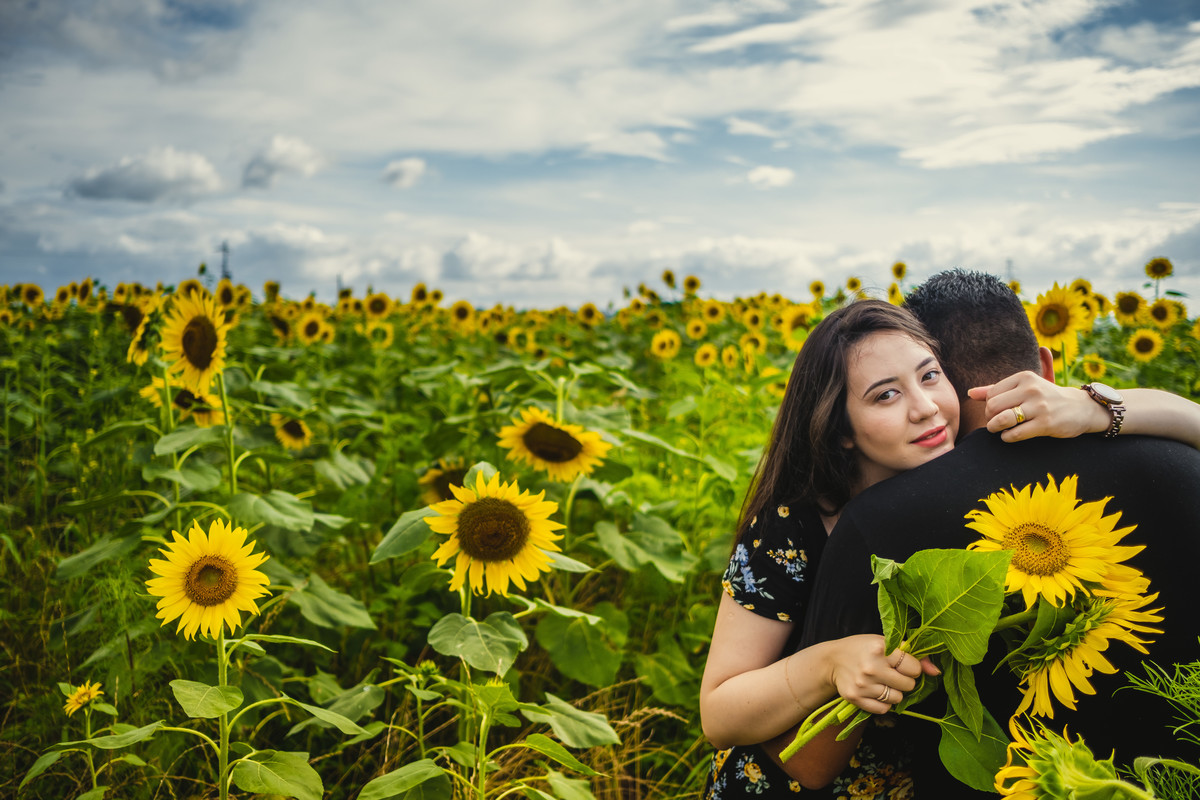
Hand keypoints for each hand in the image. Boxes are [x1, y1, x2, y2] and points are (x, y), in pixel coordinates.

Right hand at [826, 635, 938, 713]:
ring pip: (897, 699)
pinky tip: (874, 691)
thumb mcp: (886, 643)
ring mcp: (863, 684)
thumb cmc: (863, 649)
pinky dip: (883, 703)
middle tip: (892, 674)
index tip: (901, 664)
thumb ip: (914, 655)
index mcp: (880, 648)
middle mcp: (871, 667)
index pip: (914, 668)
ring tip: (882, 682)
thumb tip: (936, 672)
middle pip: (908, 686)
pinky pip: (884, 709)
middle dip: (904, 681)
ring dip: (894, 692)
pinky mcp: (856, 698)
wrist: (832, 660)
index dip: (911, 667)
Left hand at [968, 371, 1108, 441]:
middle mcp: (1031, 389)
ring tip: (999, 430)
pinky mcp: (1046, 424)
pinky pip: (1015, 434)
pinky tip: (1010, 436)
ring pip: (1002, 420)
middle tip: (995, 423)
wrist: (1081, 408)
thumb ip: (996, 389)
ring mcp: (1039, 407)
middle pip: (993, 406)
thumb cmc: (1045, 398)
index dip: (988, 406)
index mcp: (1024, 377)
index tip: (996, 412)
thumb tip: (970, 393)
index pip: (991, 393)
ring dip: (995, 428)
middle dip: (989, 418)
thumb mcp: (1024, 388)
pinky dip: (1007, 437)